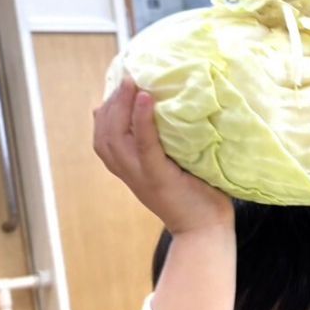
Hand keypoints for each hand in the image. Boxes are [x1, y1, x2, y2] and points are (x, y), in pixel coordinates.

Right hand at [93, 78, 232, 234]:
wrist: (206, 232)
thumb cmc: (197, 197)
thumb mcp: (173, 166)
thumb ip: (162, 147)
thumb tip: (162, 115)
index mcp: (130, 171)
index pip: (103, 139)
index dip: (105, 112)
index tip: (116, 87)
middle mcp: (130, 174)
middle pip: (104, 135)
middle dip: (112, 102)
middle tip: (127, 77)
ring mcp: (142, 177)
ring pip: (116, 138)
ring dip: (122, 106)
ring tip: (133, 82)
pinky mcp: (159, 179)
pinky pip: (145, 146)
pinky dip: (143, 121)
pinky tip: (147, 99)